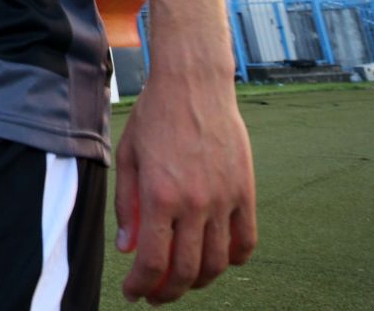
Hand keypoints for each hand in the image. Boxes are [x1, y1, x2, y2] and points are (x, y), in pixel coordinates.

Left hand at [115, 74, 256, 303]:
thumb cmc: (154, 117)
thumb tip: (128, 249)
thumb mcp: (128, 157)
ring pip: (219, 262)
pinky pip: (246, 241)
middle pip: (187, 270)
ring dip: (199, 281)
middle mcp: (195, 202)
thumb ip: (126, 206)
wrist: (194, 84)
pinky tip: (217, 260)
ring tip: (182, 280)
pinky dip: (234, 260)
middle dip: (168, 292)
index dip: (141, 286)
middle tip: (154, 295)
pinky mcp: (246, 191)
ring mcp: (225, 198)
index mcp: (160, 195)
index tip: (133, 293)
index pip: (153, 260)